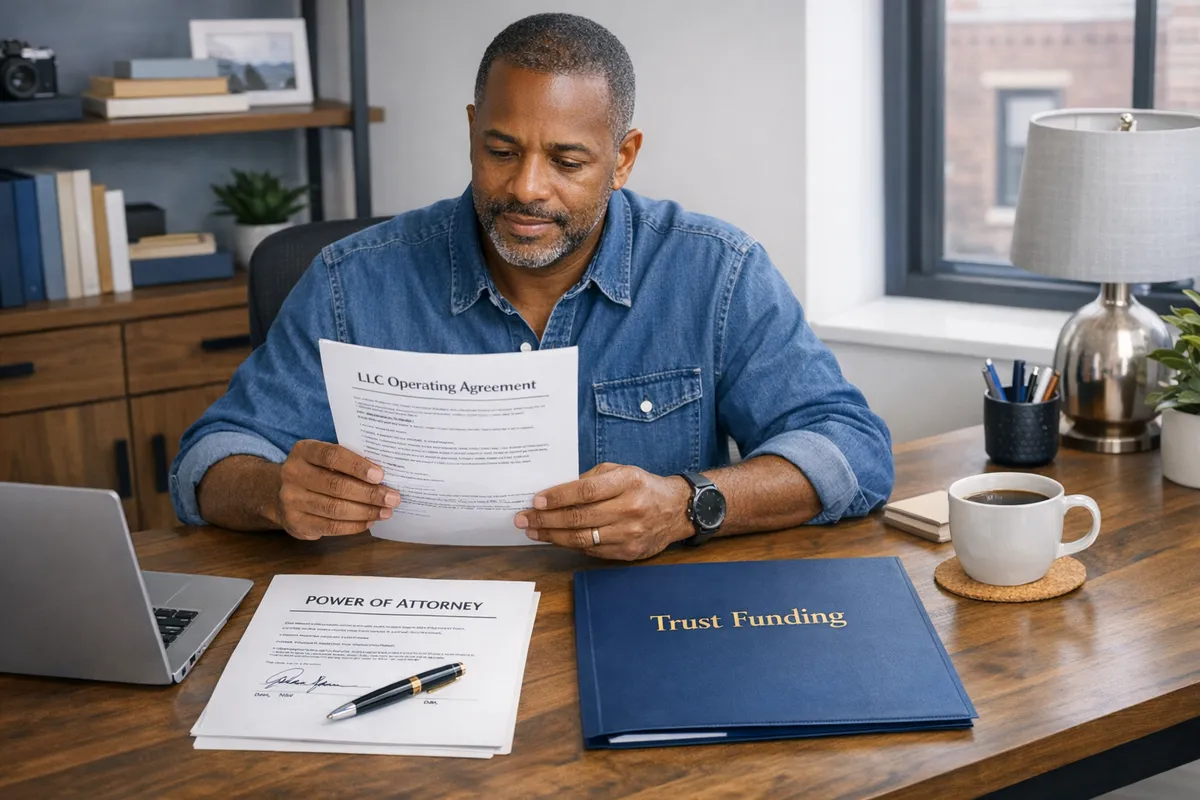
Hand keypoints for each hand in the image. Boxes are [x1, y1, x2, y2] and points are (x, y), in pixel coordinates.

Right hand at [274, 440, 399, 539]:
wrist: (281, 493)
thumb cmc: (316, 472)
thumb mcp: (324, 458)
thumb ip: (348, 461)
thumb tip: (384, 476)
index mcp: (303, 451)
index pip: (332, 456)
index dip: (357, 466)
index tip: (380, 475)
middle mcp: (293, 474)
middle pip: (336, 485)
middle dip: (369, 493)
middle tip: (392, 498)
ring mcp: (291, 500)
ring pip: (335, 509)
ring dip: (365, 511)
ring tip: (385, 512)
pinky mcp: (296, 523)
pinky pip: (330, 527)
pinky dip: (354, 526)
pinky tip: (369, 521)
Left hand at [514, 463, 693, 560]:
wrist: (677, 510)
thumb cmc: (643, 486)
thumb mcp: (621, 471)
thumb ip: (592, 479)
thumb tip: (557, 492)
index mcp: (627, 483)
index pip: (585, 492)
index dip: (558, 497)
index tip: (536, 501)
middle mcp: (629, 509)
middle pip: (579, 518)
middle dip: (546, 520)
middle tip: (523, 519)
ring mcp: (629, 534)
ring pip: (582, 539)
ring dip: (552, 536)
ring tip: (533, 531)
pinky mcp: (628, 552)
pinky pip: (592, 550)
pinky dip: (570, 545)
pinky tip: (555, 539)